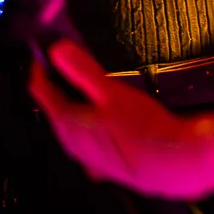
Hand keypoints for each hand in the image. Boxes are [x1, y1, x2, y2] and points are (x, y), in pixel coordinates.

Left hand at [30, 39, 213, 199]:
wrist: (171, 163)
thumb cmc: (141, 128)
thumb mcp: (112, 92)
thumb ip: (83, 70)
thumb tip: (57, 49)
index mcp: (66, 123)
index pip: (42, 92)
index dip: (41, 70)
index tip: (46, 55)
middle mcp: (71, 142)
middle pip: (56, 109)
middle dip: (60, 88)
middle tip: (70, 67)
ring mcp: (87, 156)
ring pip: (73, 126)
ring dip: (77, 107)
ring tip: (92, 91)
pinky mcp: (104, 164)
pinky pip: (90, 140)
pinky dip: (94, 127)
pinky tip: (111, 122)